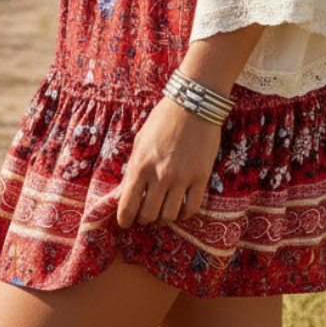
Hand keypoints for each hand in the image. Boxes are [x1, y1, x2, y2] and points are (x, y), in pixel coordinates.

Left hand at [116, 96, 220, 228]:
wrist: (193, 104)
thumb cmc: (163, 120)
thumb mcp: (140, 141)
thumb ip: (134, 168)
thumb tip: (126, 193)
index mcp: (140, 165)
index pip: (127, 207)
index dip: (125, 220)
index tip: (126, 222)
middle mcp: (160, 175)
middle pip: (148, 216)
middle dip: (144, 219)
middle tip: (145, 215)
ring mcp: (182, 178)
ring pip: (169, 216)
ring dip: (163, 218)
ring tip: (162, 212)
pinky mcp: (201, 177)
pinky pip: (191, 208)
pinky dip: (183, 214)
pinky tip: (180, 209)